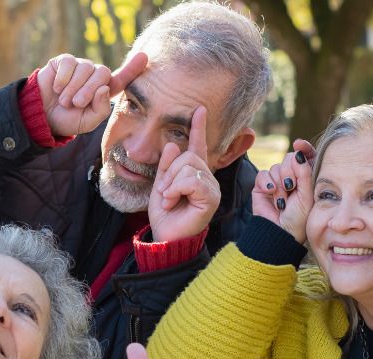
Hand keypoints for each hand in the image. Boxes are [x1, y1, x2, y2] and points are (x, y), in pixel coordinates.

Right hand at [36, 52, 146, 135]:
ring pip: (85, 68)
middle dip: (89, 90)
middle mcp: (95, 76)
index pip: (122, 78)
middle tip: (76, 104)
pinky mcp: (64, 61)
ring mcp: (80, 67)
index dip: (132, 68)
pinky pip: (69, 63)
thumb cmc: (68, 120)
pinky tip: (57, 88)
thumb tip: (104, 88)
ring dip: (73, 88)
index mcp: (104, 91)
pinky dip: (63, 78)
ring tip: (64, 100)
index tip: (144, 56)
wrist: (42, 116)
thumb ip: (101, 109)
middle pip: (102, 73)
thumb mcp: (88, 121)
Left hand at [149, 106, 219, 241]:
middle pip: (188, 156)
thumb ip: (166, 165)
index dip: (198, 128)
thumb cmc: (165, 214)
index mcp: (194, 173)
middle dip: (169, 172)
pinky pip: (192, 180)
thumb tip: (172, 144)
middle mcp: (206, 177)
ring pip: (189, 166)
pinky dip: (176, 189)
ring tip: (169, 199)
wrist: (166, 236)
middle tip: (165, 192)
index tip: (199, 109)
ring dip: (171, 183)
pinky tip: (173, 201)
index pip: (197, 146)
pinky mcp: (211, 197)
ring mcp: (211, 187)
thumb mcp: (161, 184)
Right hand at [252, 139, 315, 242]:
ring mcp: (276, 181)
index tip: (300, 144)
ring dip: (279, 183)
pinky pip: (263, 174)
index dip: (304, 148)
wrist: (279, 232)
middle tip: (291, 186)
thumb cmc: (298, 218)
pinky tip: (271, 193)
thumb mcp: (307, 195)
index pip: (306, 156)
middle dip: (290, 171)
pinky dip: (267, 183)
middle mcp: (292, 177)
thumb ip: (305, 172)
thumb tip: (298, 152)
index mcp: (307, 178)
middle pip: (289, 158)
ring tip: (282, 200)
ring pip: (276, 167)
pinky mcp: (262, 186)